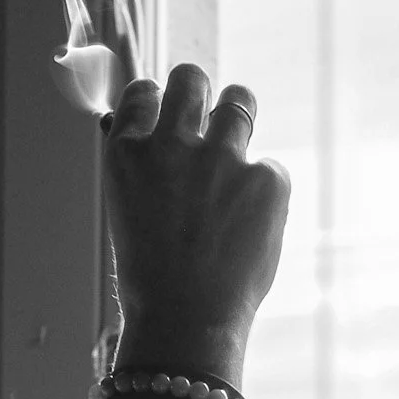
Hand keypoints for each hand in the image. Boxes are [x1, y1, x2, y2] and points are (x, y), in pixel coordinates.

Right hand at [102, 63, 289, 387]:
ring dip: (237, 119)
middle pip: (190, 78)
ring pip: (238, 101)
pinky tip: (249, 229)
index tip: (164, 115)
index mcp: (128, 155)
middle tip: (205, 116)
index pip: (142, 93)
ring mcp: (222, 159)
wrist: (187, 320)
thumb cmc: (152, 277)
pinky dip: (263, 193)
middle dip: (197, 89)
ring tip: (233, 160)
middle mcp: (172, 145)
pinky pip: (270, 168)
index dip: (156, 101)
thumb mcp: (129, 214)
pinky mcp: (267, 179)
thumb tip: (148, 132)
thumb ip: (143, 168)